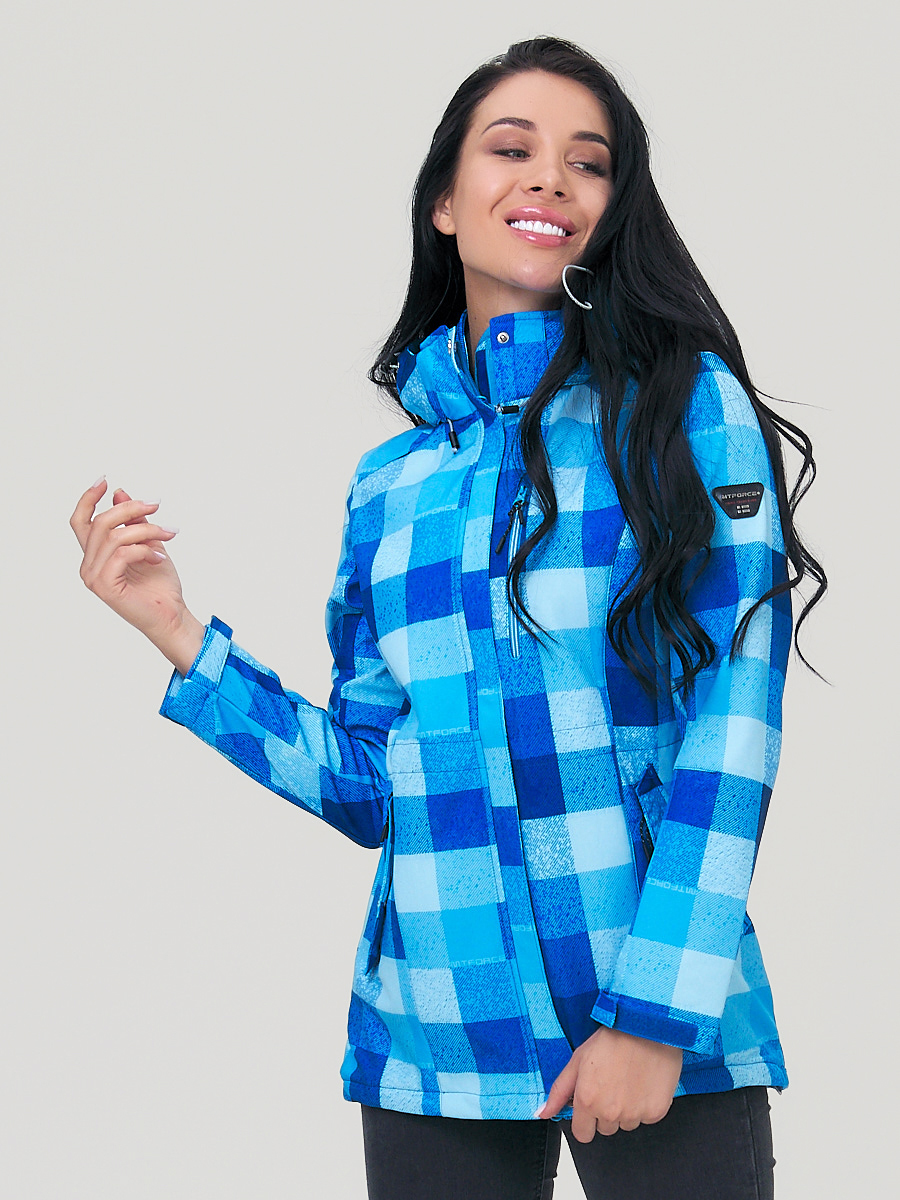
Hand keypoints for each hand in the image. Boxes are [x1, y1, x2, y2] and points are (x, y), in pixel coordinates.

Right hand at [70, 478, 204, 672]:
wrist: (172, 616)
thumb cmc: (160, 586)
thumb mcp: (149, 544)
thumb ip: (134, 522)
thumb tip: (120, 494)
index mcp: (95, 555)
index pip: (81, 521)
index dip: (88, 498)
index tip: (106, 480)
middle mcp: (88, 565)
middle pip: (100, 523)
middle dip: (131, 509)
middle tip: (156, 505)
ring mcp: (94, 577)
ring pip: (114, 536)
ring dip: (146, 530)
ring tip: (168, 534)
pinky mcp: (105, 586)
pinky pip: (122, 554)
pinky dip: (145, 550)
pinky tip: (160, 558)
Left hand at [539, 1027, 682, 1141]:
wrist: (645, 1028)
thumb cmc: (612, 1040)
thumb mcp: (577, 1060)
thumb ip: (559, 1091)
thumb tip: (543, 1113)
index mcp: (587, 1101)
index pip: (582, 1134)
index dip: (585, 1120)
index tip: (591, 1105)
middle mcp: (610, 1113)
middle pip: (605, 1128)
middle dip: (606, 1112)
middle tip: (611, 1084)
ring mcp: (634, 1114)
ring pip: (626, 1124)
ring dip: (626, 1109)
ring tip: (628, 1080)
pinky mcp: (655, 1112)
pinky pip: (646, 1118)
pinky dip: (645, 1105)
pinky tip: (642, 1083)